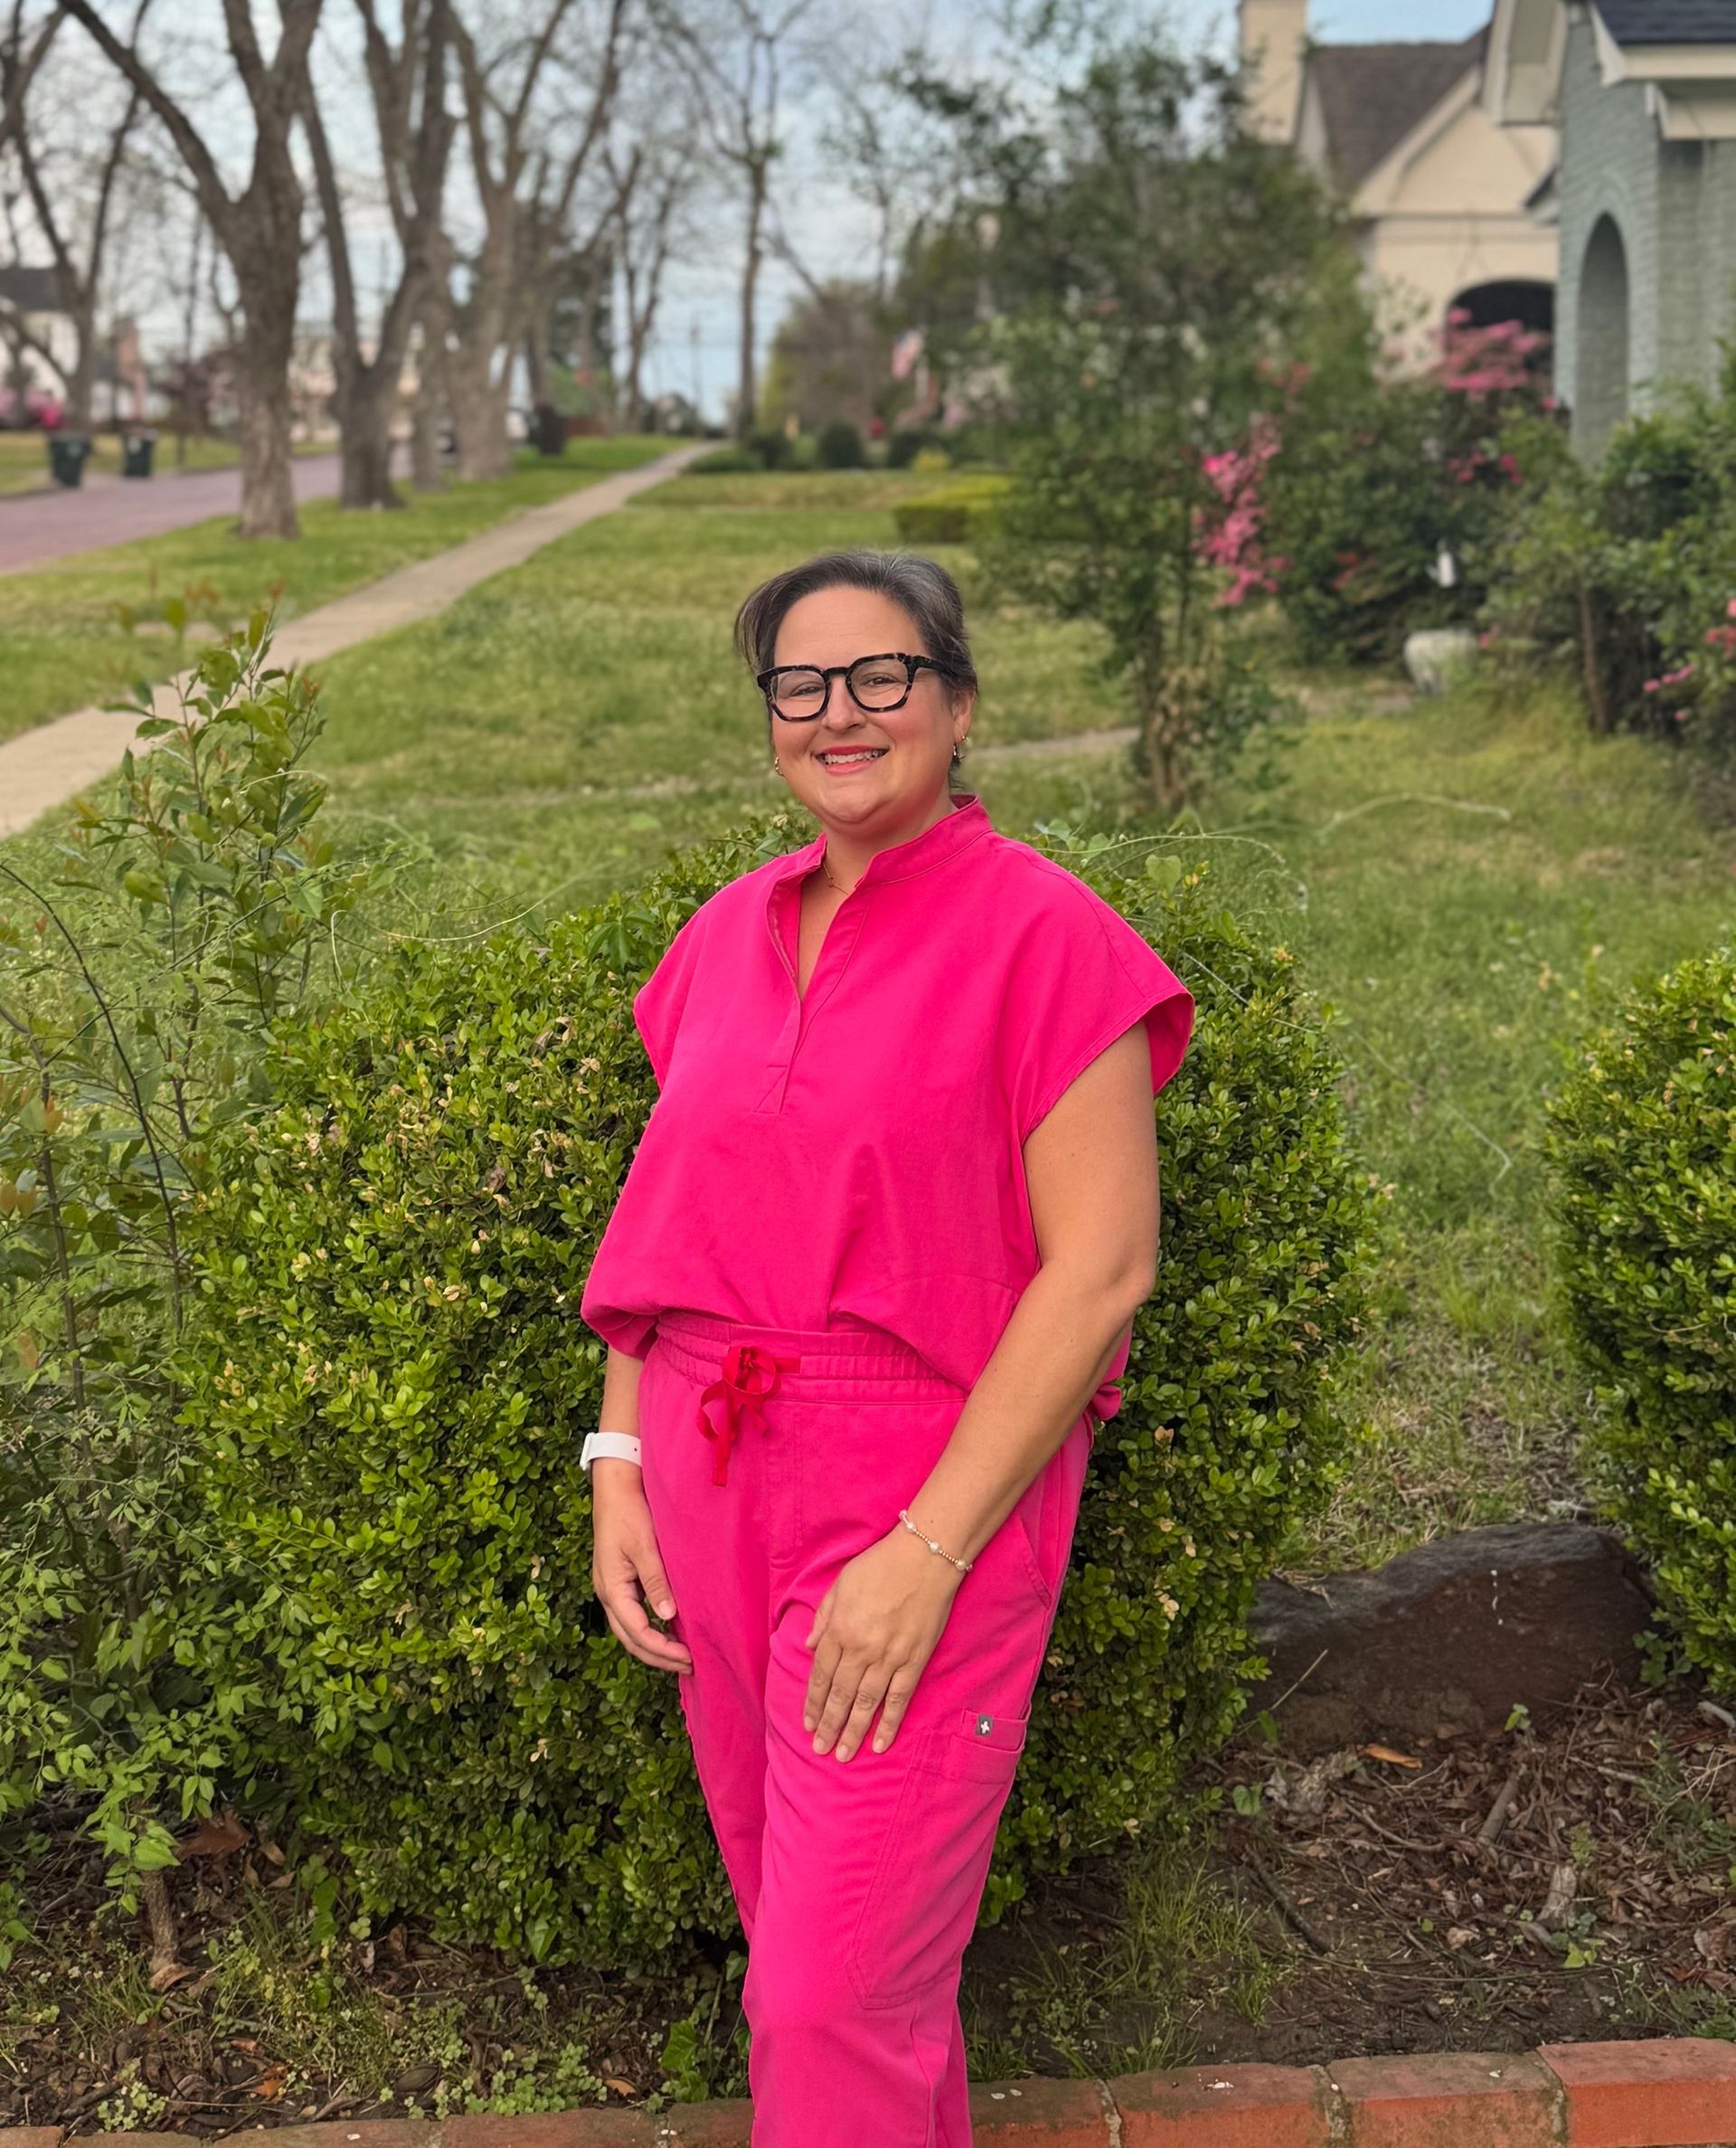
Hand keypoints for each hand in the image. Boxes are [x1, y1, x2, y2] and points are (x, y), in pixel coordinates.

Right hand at [591, 1460, 692, 1675]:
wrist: (615, 1487)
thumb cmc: (629, 1512)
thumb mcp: (644, 1546)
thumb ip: (655, 1580)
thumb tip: (667, 1615)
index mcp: (612, 1588)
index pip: (637, 1632)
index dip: (662, 1650)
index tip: (689, 1657)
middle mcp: (609, 1593)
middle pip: (631, 1639)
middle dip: (658, 1657)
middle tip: (689, 1666)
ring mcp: (613, 1588)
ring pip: (631, 1629)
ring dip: (654, 1646)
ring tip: (681, 1656)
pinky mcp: (620, 1580)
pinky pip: (634, 1614)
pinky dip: (650, 1628)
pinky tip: (669, 1628)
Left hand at [802, 1525, 962, 1760]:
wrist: (925, 1557)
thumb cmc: (880, 1564)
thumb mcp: (841, 1583)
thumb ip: (823, 1616)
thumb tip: (808, 1646)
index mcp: (840, 1629)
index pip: (821, 1675)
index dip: (814, 1703)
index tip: (808, 1724)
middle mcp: (861, 1648)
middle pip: (840, 1695)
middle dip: (829, 1725)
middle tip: (820, 1750)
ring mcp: (889, 1657)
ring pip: (866, 1703)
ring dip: (853, 1732)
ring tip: (843, 1755)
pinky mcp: (914, 1660)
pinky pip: (899, 1699)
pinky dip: (889, 1723)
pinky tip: (880, 1744)